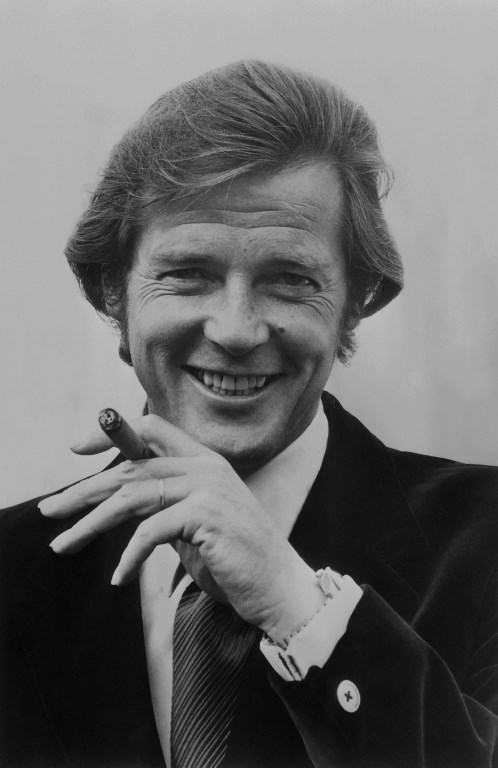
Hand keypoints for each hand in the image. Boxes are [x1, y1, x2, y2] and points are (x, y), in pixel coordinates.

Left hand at [39, 415, 323, 637]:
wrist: (278, 587)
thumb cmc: (234, 560)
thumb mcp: (192, 524)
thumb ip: (163, 505)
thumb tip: (119, 502)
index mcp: (204, 461)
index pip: (152, 429)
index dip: (112, 433)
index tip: (77, 449)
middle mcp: (206, 466)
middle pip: (130, 468)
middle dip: (83, 490)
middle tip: (48, 510)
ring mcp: (208, 487)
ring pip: (132, 496)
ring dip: (91, 524)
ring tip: (65, 544)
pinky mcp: (207, 515)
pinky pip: (150, 531)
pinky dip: (129, 557)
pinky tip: (118, 577)